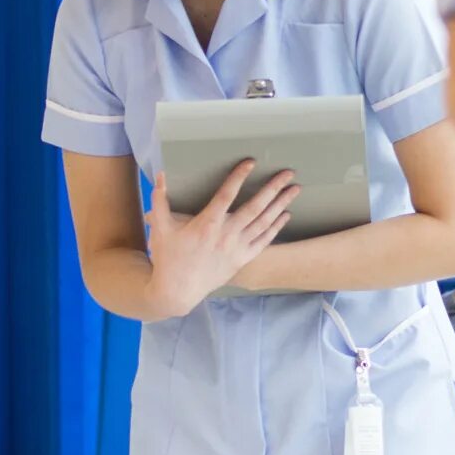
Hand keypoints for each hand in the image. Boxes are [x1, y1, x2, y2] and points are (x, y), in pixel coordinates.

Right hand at [143, 161, 298, 320]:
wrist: (178, 291)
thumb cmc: (168, 258)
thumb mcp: (160, 229)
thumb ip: (159, 201)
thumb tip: (161, 176)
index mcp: (207, 224)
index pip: (226, 195)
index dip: (239, 177)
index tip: (251, 162)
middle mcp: (226, 235)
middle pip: (255, 207)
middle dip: (273, 188)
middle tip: (287, 173)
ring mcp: (236, 248)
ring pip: (264, 222)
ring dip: (280, 204)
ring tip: (294, 189)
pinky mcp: (242, 259)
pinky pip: (264, 241)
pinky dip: (276, 227)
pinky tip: (286, 215)